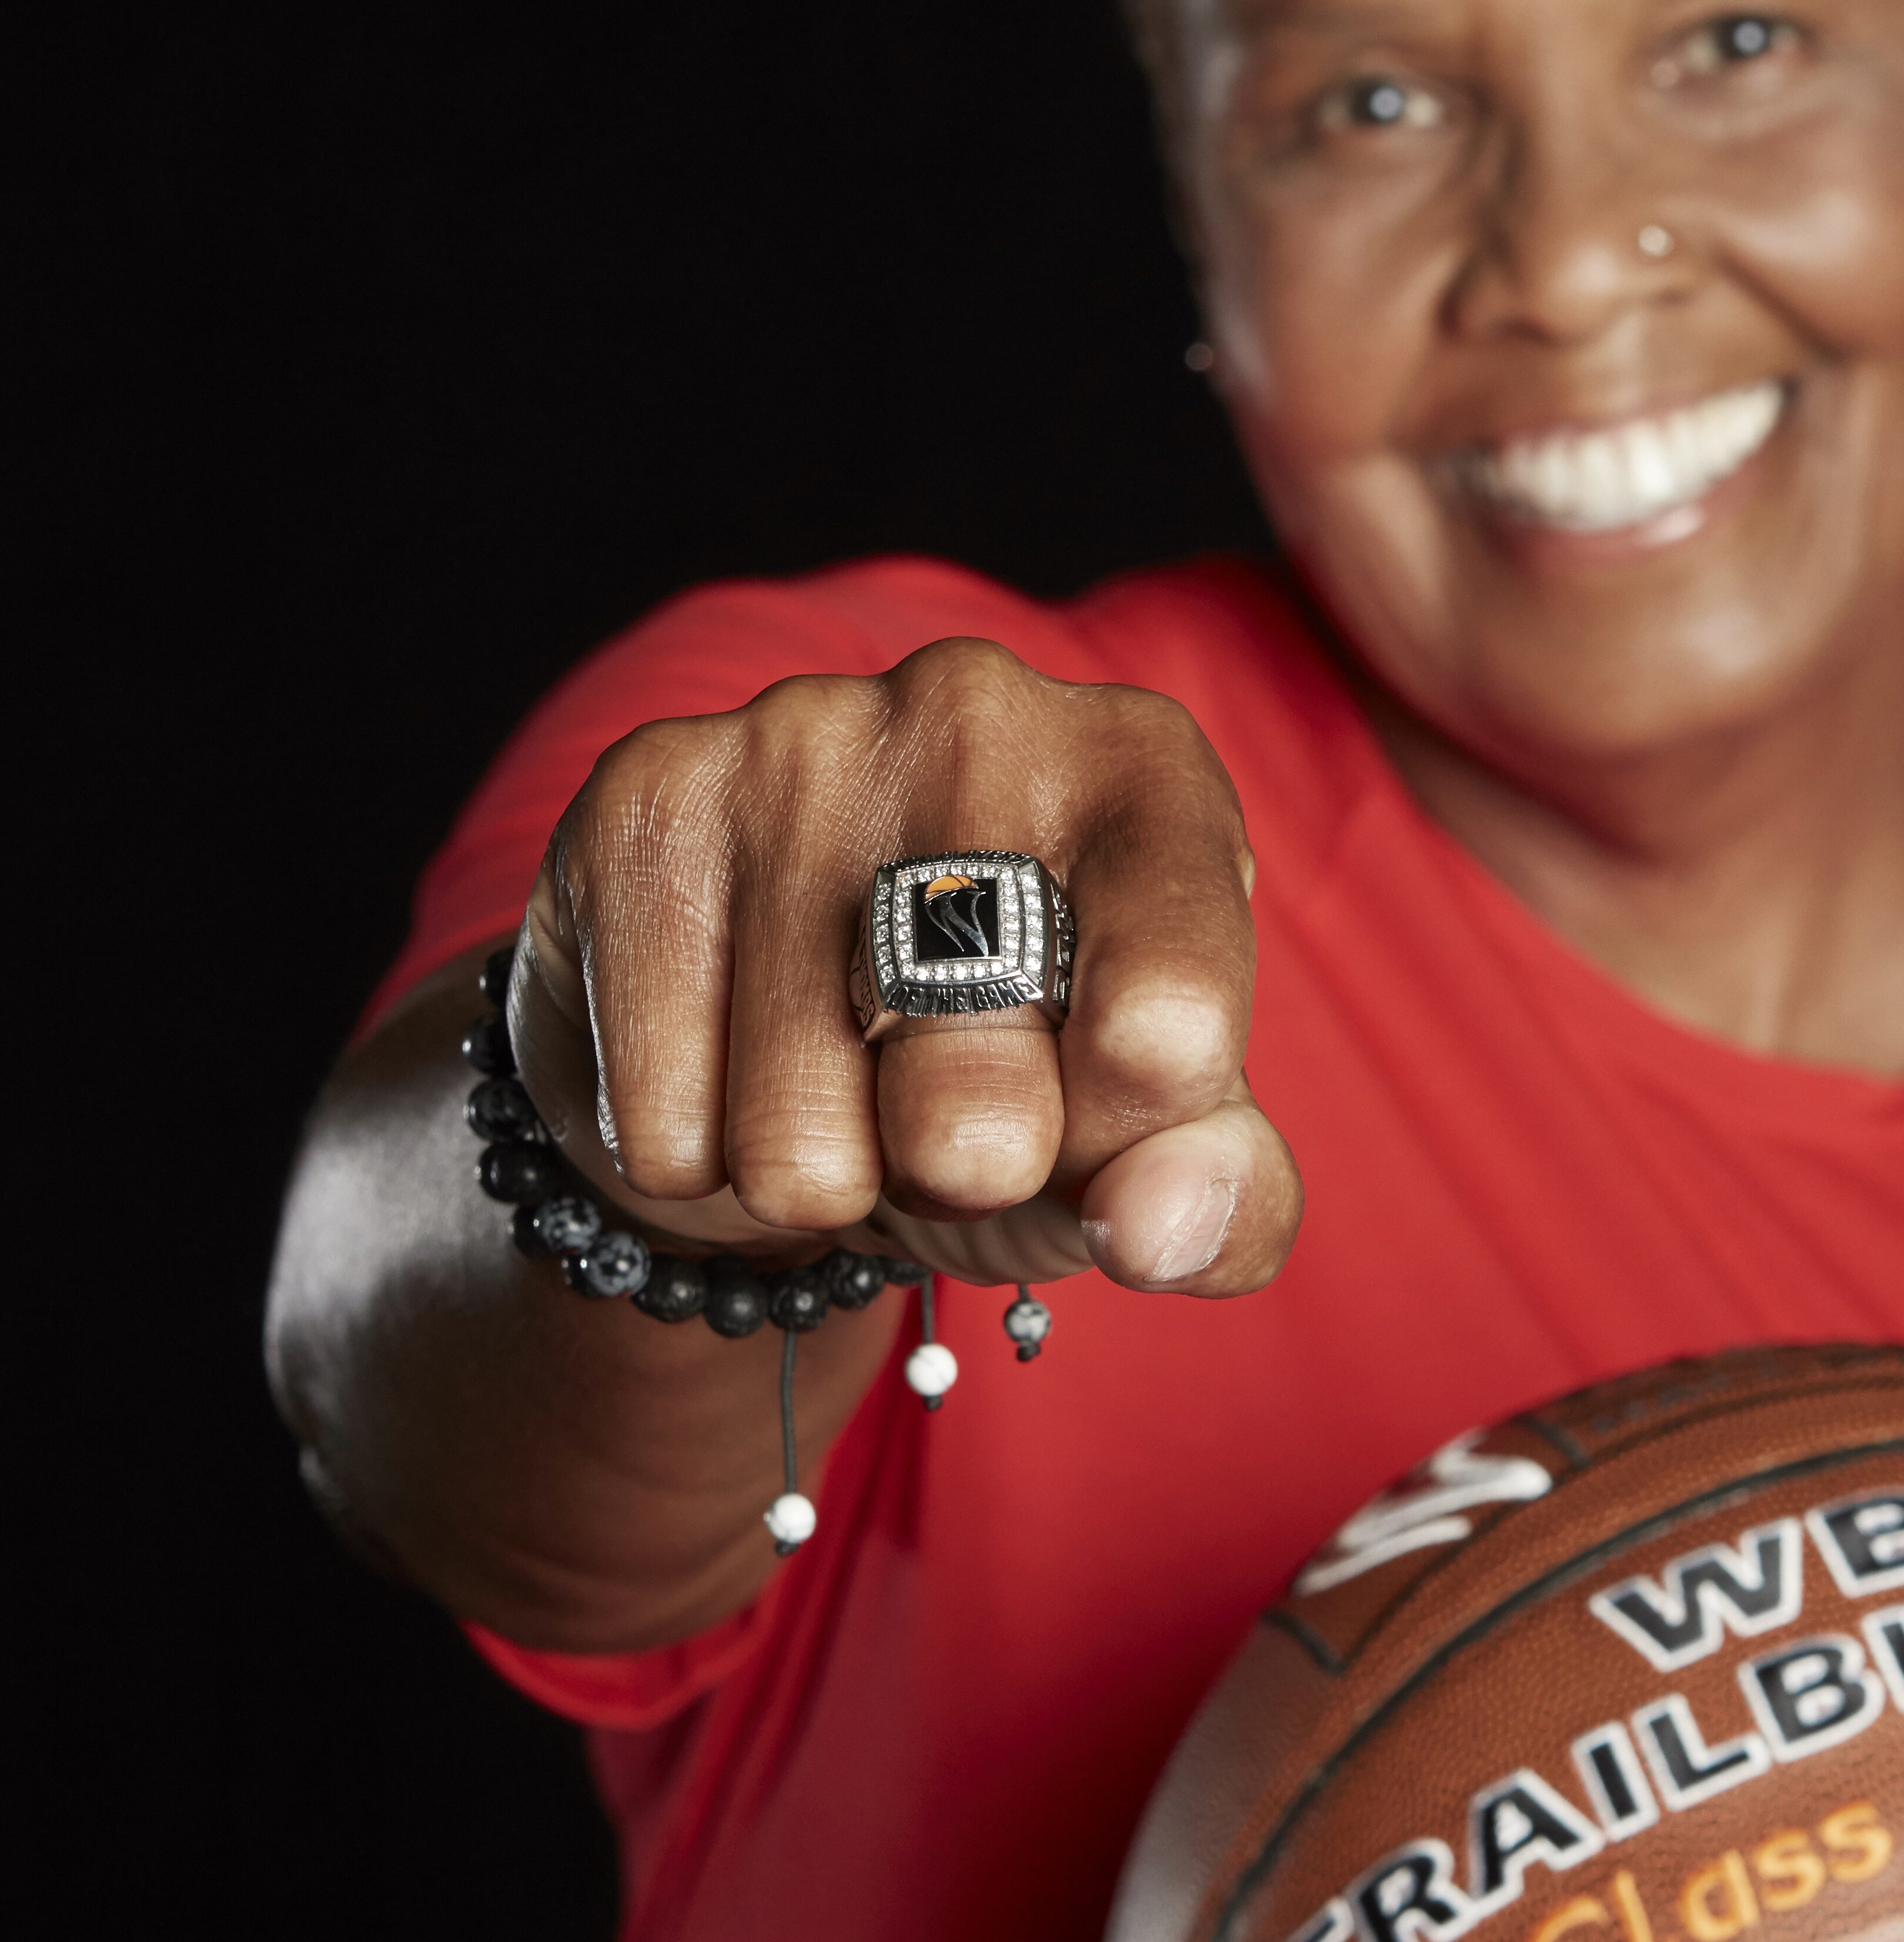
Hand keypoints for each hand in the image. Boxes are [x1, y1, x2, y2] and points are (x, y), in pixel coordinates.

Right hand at [507, 637, 1299, 1297]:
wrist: (787, 1026)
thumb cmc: (1019, 1070)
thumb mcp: (1145, 1142)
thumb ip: (1221, 1197)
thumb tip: (1160, 1230)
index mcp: (1149, 774)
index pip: (1173, 1015)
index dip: (1127, 1128)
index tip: (1111, 1102)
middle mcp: (981, 711)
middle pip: (977, 1098)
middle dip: (965, 1171)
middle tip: (959, 1119)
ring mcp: (796, 741)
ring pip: (797, 1134)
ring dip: (825, 1174)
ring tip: (840, 1089)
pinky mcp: (643, 806)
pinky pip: (665, 1120)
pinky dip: (697, 1156)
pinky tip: (727, 1064)